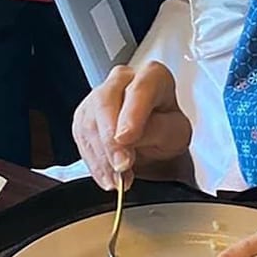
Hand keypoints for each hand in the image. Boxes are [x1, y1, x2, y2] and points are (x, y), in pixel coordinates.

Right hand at [72, 60, 191, 189]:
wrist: (156, 145)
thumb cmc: (168, 132)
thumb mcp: (175, 134)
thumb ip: (156, 130)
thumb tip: (127, 136)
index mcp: (153, 76)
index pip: (139, 90)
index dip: (131, 115)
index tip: (126, 138)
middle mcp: (123, 80)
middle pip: (105, 102)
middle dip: (110, 140)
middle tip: (121, 166)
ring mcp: (99, 96)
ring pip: (89, 122)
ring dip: (102, 157)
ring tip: (119, 179)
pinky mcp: (84, 116)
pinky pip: (81, 139)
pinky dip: (94, 162)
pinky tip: (108, 176)